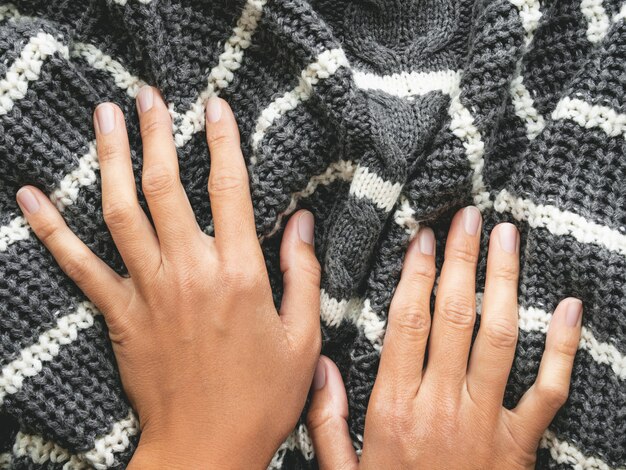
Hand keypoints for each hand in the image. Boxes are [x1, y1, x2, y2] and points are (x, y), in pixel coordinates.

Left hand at [16, 88, 321, 468]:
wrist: (206, 449)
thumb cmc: (261, 397)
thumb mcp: (302, 337)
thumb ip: (304, 273)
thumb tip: (302, 222)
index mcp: (240, 275)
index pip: (230, 190)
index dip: (222, 143)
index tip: (213, 107)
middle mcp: (190, 272)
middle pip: (166, 188)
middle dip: (156, 134)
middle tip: (147, 94)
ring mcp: (149, 292)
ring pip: (122, 212)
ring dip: (111, 160)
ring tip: (105, 117)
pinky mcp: (120, 315)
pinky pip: (79, 266)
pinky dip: (52, 231)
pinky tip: (33, 198)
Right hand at [307, 207, 582, 469]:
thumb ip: (326, 419)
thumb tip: (321, 365)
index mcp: (394, 407)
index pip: (409, 323)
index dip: (417, 275)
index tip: (424, 238)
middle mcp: (442, 405)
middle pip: (455, 316)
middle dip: (463, 260)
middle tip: (469, 217)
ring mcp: (487, 422)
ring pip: (500, 338)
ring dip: (505, 283)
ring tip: (508, 238)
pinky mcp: (521, 443)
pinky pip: (549, 389)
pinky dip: (563, 346)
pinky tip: (569, 306)